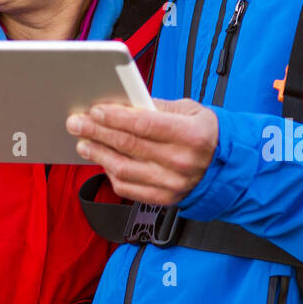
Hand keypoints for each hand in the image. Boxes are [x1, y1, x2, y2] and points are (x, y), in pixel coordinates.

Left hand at [66, 98, 217, 205]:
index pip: (144, 125)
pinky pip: (129, 188)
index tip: (95, 110)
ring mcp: (172, 184)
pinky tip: (102, 161)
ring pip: (124, 169)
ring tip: (83, 142)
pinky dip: (111, 174)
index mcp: (190, 135)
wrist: (226, 167)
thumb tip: (123, 104)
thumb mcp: (190, 110)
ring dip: (98, 154)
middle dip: (97, 132)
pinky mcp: (164, 199)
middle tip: (76, 123)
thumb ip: (157, 107)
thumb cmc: (205, 133)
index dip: (116, 117)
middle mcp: (181, 162)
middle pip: (129, 145)